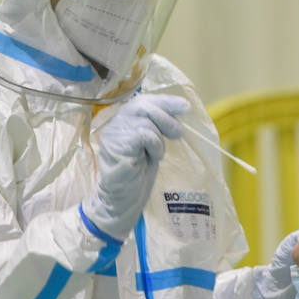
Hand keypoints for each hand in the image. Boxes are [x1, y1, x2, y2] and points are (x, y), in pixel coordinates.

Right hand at [81, 93, 189, 239]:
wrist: (123, 198)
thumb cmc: (138, 173)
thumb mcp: (151, 144)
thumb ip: (157, 126)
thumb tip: (179, 109)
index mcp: (122, 119)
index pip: (143, 101)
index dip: (165, 101)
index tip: (185, 107)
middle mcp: (114, 122)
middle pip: (143, 105)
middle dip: (166, 116)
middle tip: (178, 133)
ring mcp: (113, 133)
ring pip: (145, 120)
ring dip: (159, 138)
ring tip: (157, 154)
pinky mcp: (116, 144)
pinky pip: (144, 134)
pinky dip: (155, 145)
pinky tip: (152, 157)